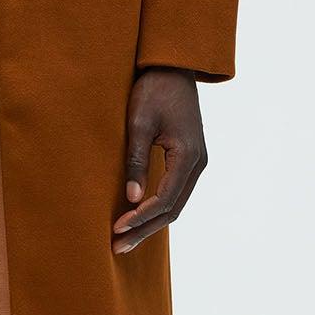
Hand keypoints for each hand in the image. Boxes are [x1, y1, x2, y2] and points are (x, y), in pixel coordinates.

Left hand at [112, 67, 206, 253]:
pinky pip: (175, 193)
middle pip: (172, 210)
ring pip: (176, 205)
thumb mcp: (139, 122)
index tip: (117, 228)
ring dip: (151, 223)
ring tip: (125, 239)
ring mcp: (196, 163)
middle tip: (117, 247)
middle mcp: (198, 164)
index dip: (141, 218)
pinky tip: (139, 218)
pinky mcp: (189, 160)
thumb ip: (136, 160)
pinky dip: (157, 209)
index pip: (164, 199)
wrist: (173, 68)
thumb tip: (131, 198)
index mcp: (188, 155)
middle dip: (145, 230)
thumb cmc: (153, 90)